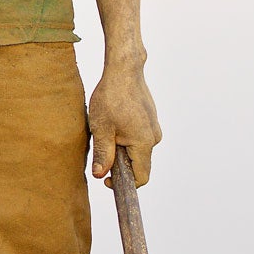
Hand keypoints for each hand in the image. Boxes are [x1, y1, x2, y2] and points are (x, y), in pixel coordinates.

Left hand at [89, 61, 160, 188]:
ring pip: (138, 150)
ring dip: (122, 149)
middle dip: (121, 164)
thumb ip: (102, 154)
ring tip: (107, 132)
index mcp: (144, 143)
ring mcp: (154, 127)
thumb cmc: (111, 97)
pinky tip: (114, 122)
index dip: (124, 183)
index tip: (106, 178)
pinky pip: (139, 137)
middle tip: (102, 150)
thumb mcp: (101, 128)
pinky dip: (126, 138)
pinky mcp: (150, 120)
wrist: (124, 70)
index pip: (141, 177)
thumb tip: (100, 175)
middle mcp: (154, 137)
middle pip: (139, 164)